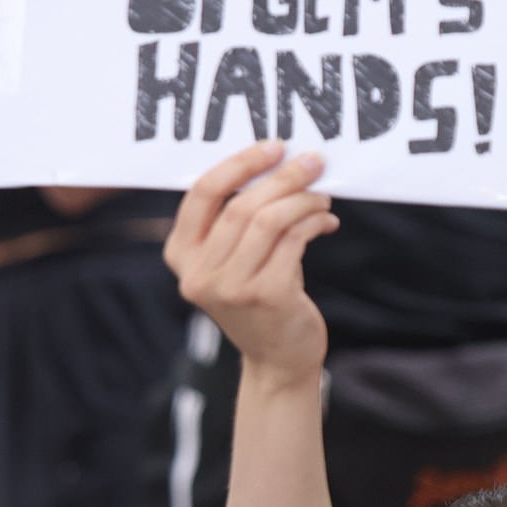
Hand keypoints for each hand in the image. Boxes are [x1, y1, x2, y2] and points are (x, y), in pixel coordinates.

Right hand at [164, 141, 337, 388]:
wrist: (278, 358)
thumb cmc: (260, 297)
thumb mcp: (234, 260)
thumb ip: (239, 219)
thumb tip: (280, 164)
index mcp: (180, 255)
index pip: (202, 194)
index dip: (239, 164)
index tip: (274, 147)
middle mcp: (199, 274)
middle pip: (240, 206)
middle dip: (282, 178)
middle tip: (312, 162)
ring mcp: (231, 289)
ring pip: (269, 221)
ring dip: (302, 200)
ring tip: (322, 198)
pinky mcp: (266, 297)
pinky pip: (294, 241)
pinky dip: (314, 223)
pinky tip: (325, 221)